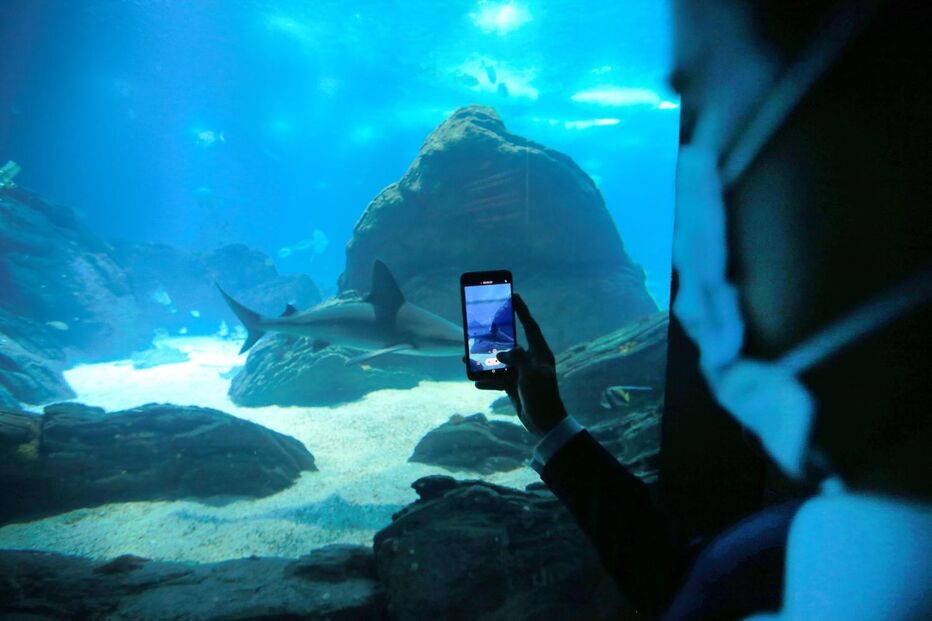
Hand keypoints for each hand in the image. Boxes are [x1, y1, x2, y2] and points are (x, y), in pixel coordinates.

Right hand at [475, 294, 566, 436]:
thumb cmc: (543, 397)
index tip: (513, 295)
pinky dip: (487, 381)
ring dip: (484, 362)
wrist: (545, 423)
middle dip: (493, 339)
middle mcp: (531, 360)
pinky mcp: (514, 386)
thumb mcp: (531, 375)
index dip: (521, 310)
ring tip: (466, 359)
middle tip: (479, 329)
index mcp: (540, 353)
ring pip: (499, 362)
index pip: (530, 326)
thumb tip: (501, 352)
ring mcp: (521, 373)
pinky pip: (497, 379)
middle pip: (509, 343)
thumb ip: (517, 359)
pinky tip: (476, 382)